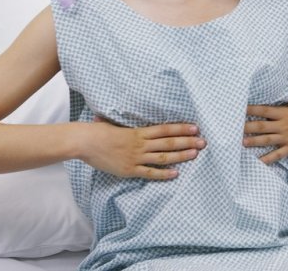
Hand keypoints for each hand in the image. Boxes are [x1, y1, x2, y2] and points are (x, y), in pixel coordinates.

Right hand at [78, 118, 204, 179]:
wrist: (85, 142)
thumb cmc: (99, 131)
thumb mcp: (117, 123)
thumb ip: (127, 122)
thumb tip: (130, 114)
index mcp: (139, 131)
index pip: (165, 129)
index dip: (181, 128)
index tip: (195, 128)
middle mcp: (140, 144)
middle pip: (169, 142)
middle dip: (187, 141)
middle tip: (203, 142)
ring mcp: (136, 157)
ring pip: (163, 157)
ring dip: (180, 156)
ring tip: (195, 154)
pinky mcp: (130, 170)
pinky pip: (150, 172)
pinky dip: (163, 174)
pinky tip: (176, 173)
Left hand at [244, 98, 287, 164]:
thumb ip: (284, 101)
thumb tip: (272, 95)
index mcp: (285, 113)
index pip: (264, 110)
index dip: (251, 109)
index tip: (239, 109)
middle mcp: (284, 126)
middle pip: (262, 126)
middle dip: (247, 127)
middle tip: (233, 128)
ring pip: (267, 140)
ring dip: (253, 141)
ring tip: (241, 142)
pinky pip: (277, 155)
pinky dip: (267, 159)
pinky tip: (257, 162)